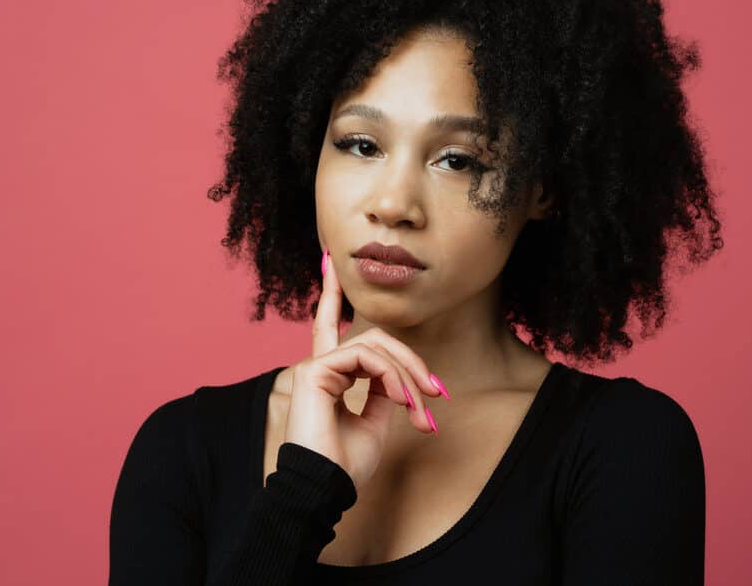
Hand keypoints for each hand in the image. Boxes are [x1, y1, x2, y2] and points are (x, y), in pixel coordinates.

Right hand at [282, 248, 447, 491]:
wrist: (323, 489)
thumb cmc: (345, 465)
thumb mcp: (376, 424)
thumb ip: (385, 393)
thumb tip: (401, 378)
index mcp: (329, 377)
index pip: (329, 328)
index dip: (331, 295)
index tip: (328, 262)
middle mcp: (319, 367)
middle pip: (374, 339)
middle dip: (410, 361)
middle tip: (436, 393)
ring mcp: (314, 367)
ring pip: (375, 346)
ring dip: (408, 375)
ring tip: (422, 410)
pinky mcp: (315, 371)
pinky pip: (367, 358)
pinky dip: (393, 377)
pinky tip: (402, 401)